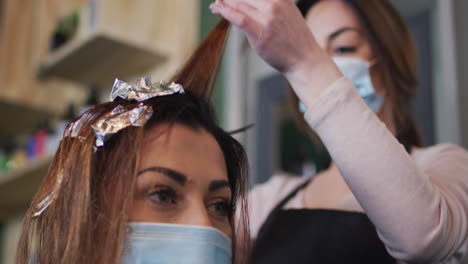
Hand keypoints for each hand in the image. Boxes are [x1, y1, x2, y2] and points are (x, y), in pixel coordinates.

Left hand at [210, 0, 341, 106]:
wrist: (305, 59)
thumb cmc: (295, 39)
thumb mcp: (288, 13)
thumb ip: (272, 6)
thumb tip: (251, 3)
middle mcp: (274, 5)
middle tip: (218, 0)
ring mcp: (267, 20)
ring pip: (240, 5)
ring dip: (224, 4)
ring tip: (215, 6)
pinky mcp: (260, 34)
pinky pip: (239, 19)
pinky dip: (226, 12)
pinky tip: (218, 9)